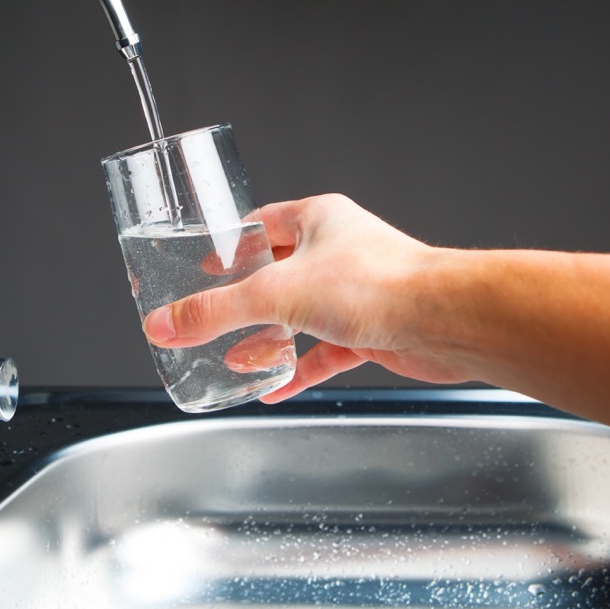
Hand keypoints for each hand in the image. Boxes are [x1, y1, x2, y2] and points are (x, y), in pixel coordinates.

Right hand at [142, 194, 476, 402]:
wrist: (444, 320)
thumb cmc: (378, 284)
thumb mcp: (276, 295)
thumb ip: (216, 312)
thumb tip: (165, 323)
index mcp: (316, 220)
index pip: (260, 225)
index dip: (229, 245)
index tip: (202, 264)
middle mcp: (337, 251)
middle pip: (277, 274)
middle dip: (244, 302)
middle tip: (210, 317)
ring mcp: (355, 292)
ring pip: (301, 316)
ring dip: (268, 339)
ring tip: (235, 359)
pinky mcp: (371, 329)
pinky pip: (325, 351)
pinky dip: (300, 369)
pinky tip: (275, 388)